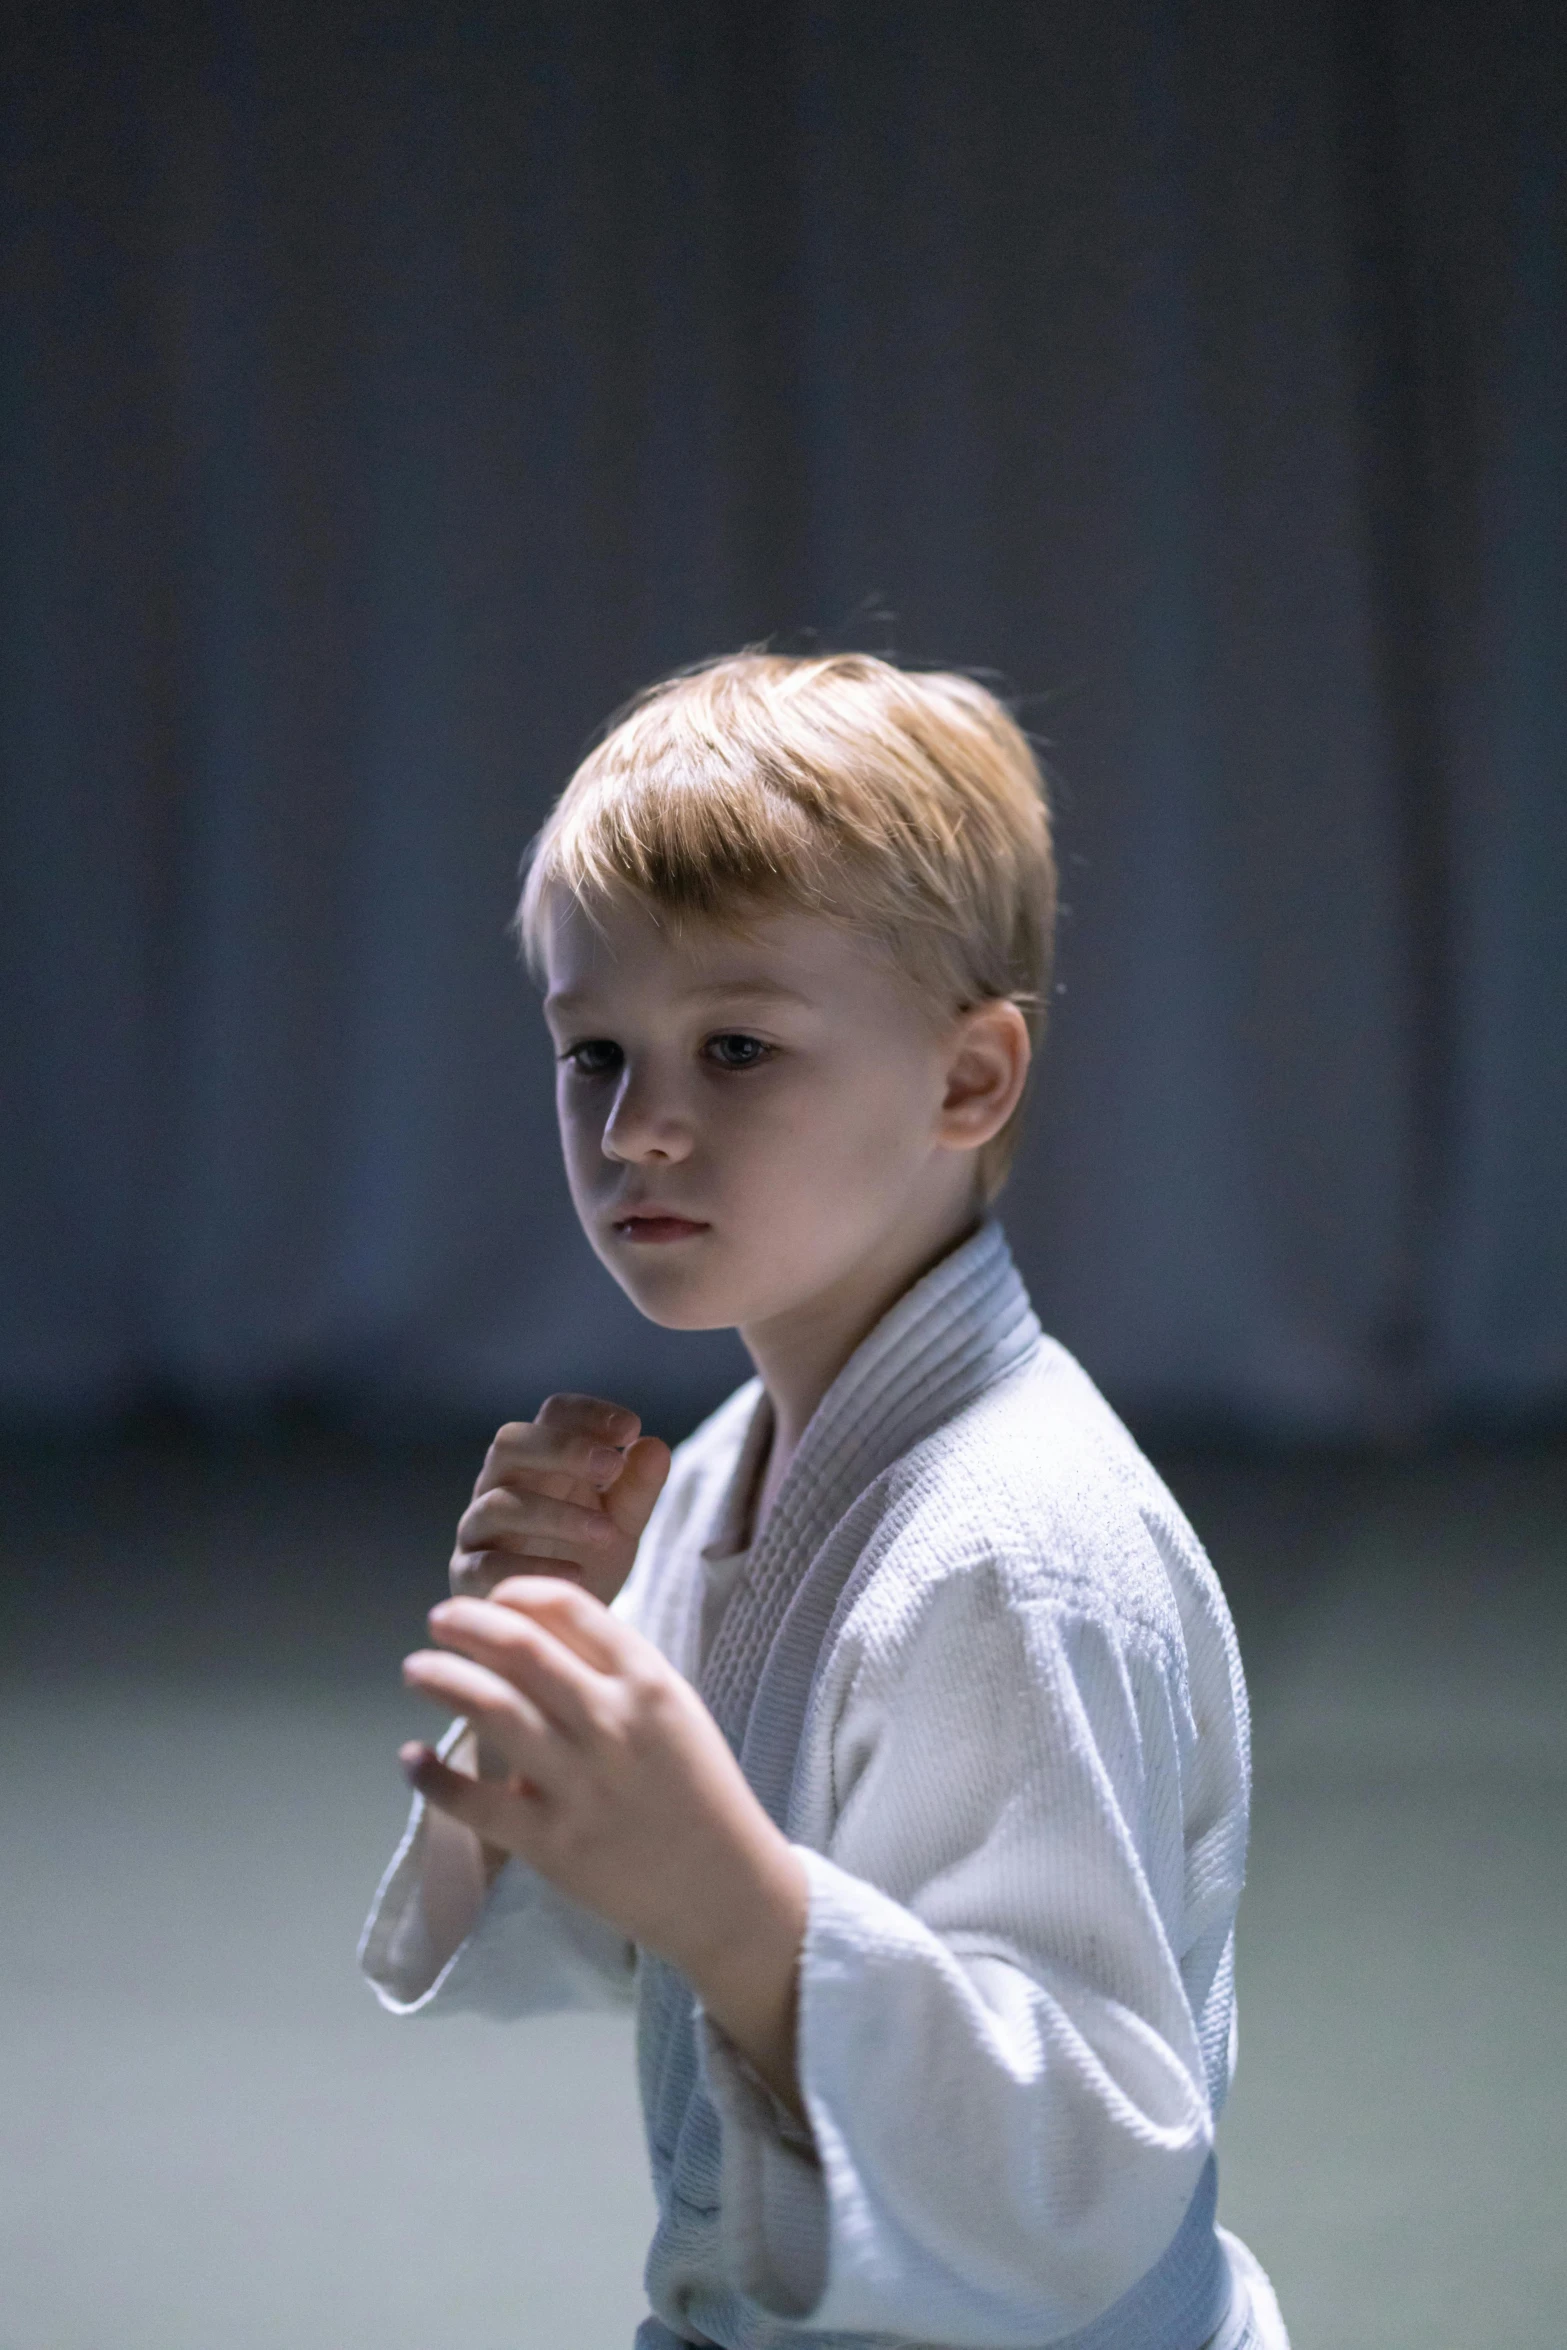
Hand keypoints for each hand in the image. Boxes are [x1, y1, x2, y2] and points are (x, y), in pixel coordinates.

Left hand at [401, 1576, 808, 2113]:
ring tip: (416, 1669)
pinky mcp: (551, 1842)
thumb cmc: (697, 1792)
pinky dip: (432, 1777)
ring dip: (441, 1678)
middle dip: (466, 1624)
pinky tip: (411, 1759)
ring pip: (490, 1708)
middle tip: (439, 1621)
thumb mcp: (674, 1709)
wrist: (725, 1891)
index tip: (493, 1601)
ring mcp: (579, 1783)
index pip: (569, 1607)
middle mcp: (612, 1722)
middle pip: (519, 1647)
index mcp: (648, 1682)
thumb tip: (536, 1631)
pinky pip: (473, 1800)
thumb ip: (616, 1670)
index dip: (517, 1594)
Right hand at [451, 1394, 670, 1607]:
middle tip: (612, 1465)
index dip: (589, 1414)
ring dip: (557, 1513)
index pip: (553, 1414)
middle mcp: (500, 1484)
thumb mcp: (621, 1524)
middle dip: (562, 1448)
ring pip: (500, 1503)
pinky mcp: (467, 1576)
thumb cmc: (585, 1558)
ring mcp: (478, 1529)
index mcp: (539, 1460)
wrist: (556, 1624)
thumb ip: (638, 1488)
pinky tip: (575, 1573)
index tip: (631, 1427)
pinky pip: (488, 1564)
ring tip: (606, 1531)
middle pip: (511, 1442)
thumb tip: (656, 1446)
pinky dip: (532, 1566)